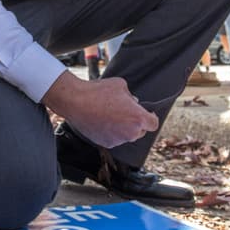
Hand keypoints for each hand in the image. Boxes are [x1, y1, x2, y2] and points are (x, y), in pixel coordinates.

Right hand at [42, 73, 158, 148]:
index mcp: (138, 118)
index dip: (151, 118)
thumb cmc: (98, 91)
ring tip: (110, 114)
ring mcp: (118, 140)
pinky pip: (114, 138)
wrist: (76, 101)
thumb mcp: (121, 85)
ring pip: (126, 135)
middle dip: (136, 122)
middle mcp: (130, 132)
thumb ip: (131, 96)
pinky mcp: (106, 143)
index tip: (147, 114)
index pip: (153, 124)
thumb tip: (133, 102)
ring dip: (123, 128)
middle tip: (125, 111)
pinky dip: (111, 132)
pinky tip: (102, 120)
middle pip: (141, 131)